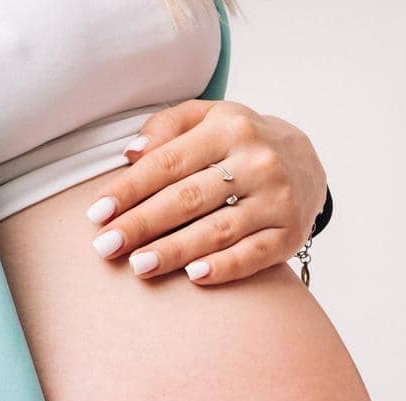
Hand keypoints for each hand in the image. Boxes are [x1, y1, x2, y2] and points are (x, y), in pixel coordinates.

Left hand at [85, 99, 326, 284]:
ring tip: (139, 266)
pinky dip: (224, 267)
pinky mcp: (290, 233)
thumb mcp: (209, 118)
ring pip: (218, 229)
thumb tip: (130, 153)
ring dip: (175, 251)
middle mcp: (257, 162)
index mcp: (230, 128)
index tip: (97, 214)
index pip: (168, 162)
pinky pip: (254, 255)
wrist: (307, 164)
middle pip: (189, 198)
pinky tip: (194, 276)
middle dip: (142, 224)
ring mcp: (277, 200)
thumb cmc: (242, 143)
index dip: (129, 189)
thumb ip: (167, 126)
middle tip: (106, 247)